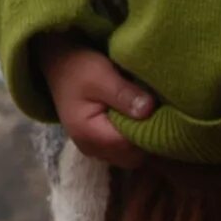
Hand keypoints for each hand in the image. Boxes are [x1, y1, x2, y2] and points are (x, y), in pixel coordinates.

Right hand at [37, 35, 154, 169]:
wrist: (59, 63)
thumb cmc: (78, 67)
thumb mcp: (101, 74)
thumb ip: (124, 94)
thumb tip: (149, 110)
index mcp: (89, 134)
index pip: (130, 146)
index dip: (148, 130)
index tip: (161, 112)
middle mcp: (91, 148)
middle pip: (132, 157)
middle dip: (147, 138)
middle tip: (157, 113)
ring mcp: (94, 149)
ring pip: (129, 157)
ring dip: (140, 140)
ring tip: (146, 115)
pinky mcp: (98, 144)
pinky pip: (122, 151)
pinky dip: (132, 139)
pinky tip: (136, 119)